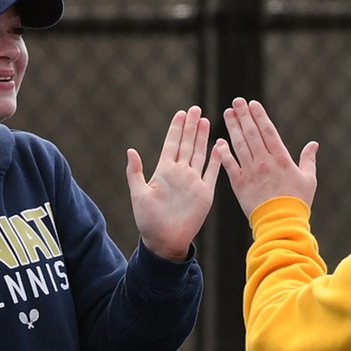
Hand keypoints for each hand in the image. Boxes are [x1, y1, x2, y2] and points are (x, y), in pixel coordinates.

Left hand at [126, 106, 219, 260]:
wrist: (165, 241)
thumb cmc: (148, 221)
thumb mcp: (138, 194)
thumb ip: (135, 172)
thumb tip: (130, 150)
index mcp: (164, 172)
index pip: (172, 144)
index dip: (176, 129)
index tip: (180, 113)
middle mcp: (180, 173)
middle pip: (187, 144)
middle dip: (191, 126)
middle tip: (195, 109)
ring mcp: (193, 181)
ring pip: (199, 154)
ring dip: (202, 138)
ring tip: (206, 120)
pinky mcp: (205, 193)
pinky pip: (213, 172)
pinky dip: (217, 159)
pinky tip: (220, 146)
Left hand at [214, 97, 318, 215]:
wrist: (281, 222)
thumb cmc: (297, 202)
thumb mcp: (309, 179)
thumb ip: (308, 160)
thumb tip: (313, 144)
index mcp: (281, 158)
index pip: (268, 131)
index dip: (259, 116)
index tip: (252, 104)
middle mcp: (264, 162)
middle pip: (251, 133)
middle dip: (243, 115)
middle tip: (236, 102)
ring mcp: (250, 172)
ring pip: (239, 145)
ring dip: (233, 128)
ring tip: (228, 114)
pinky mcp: (239, 183)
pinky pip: (229, 164)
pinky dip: (224, 152)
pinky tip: (219, 141)